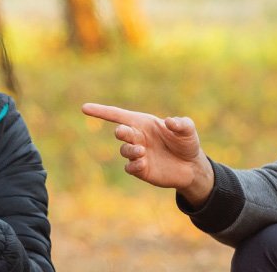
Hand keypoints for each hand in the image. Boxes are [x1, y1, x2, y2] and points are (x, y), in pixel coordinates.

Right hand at [80, 103, 215, 203]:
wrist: (191, 167)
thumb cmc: (187, 144)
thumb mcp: (188, 130)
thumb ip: (182, 124)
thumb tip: (170, 121)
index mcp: (143, 123)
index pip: (118, 115)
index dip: (101, 111)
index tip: (84, 108)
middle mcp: (137, 137)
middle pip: (121, 132)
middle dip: (121, 131)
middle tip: (124, 132)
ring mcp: (138, 154)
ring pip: (124, 150)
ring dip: (130, 150)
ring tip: (142, 152)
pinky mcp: (141, 169)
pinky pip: (130, 167)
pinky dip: (134, 165)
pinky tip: (144, 163)